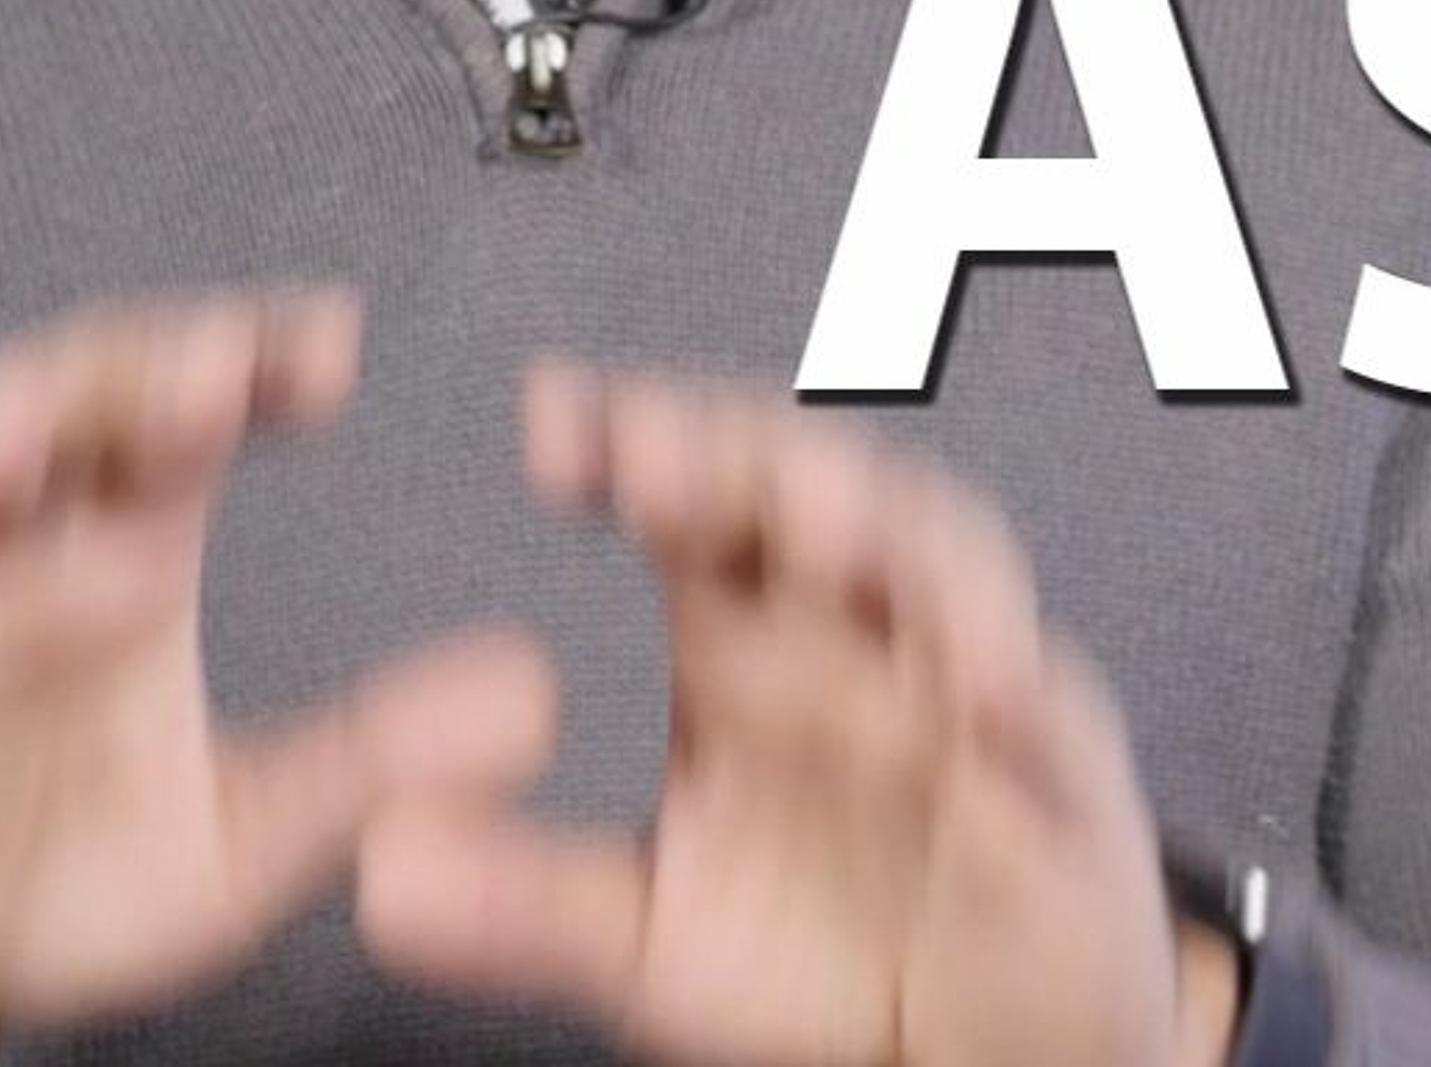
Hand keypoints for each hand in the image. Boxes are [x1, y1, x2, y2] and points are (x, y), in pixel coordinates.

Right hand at [0, 290, 554, 1066]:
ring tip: (30, 465)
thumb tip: (532, 694)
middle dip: (117, 373)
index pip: (181, 404)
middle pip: (48, 401)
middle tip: (206, 370)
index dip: (247, 354)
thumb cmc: (48, 880)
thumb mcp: (231, 835)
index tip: (334, 347)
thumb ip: (368, 759)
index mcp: (110, 535)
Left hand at [355, 367, 1236, 1066]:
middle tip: (651, 454)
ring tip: (818, 534)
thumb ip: (523, 896)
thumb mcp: (649, 939)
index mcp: (736, 623)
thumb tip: (377, 866)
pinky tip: (981, 684)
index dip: (620, 438)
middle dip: (737, 454)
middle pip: (799, 478)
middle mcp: (845, 615)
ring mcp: (954, 668)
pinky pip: (1045, 696)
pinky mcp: (1053, 751)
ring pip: (931, 547)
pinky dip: (1011, 676)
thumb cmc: (819, 949)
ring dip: (883, 532)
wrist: (985, 1043)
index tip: (545, 425)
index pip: (676, 490)